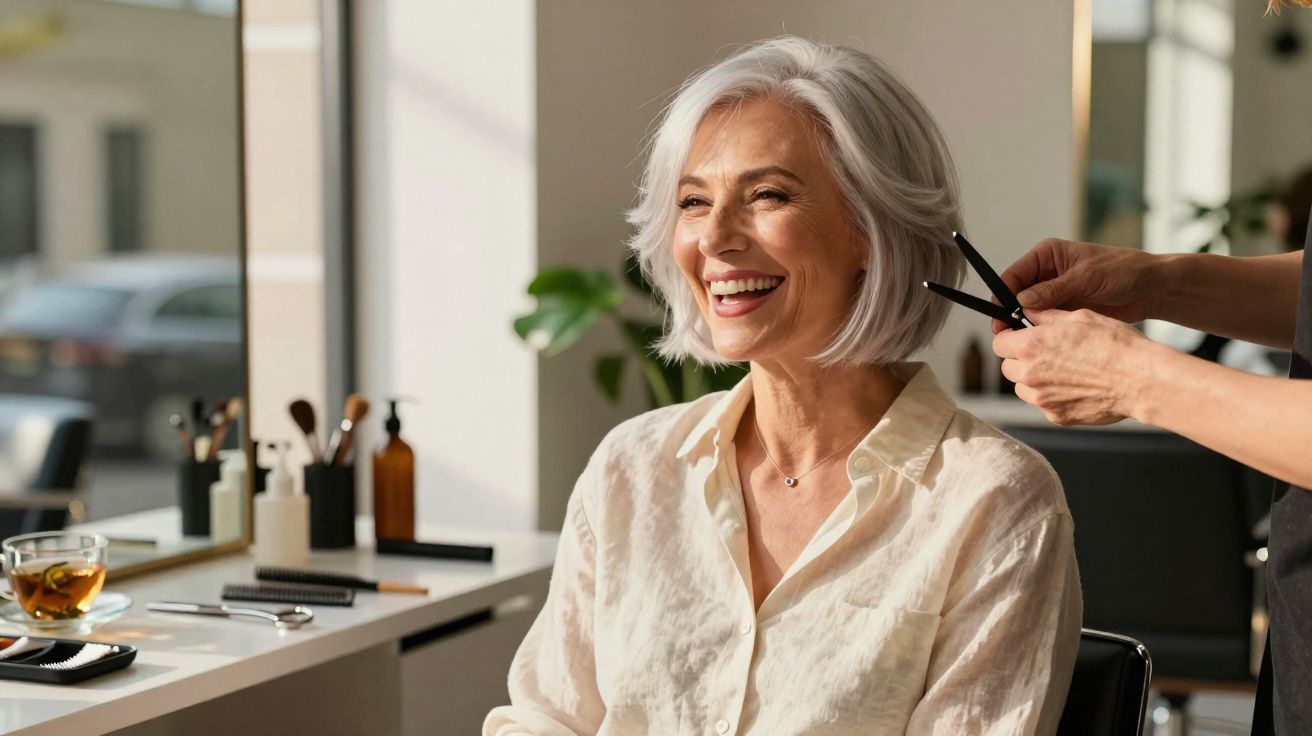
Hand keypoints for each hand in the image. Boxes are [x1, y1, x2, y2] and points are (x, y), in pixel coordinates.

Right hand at [990, 238, 1159, 334]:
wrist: (1151, 288)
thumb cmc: (1123, 271)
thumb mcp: (1086, 277)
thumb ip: (1052, 289)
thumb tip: (1021, 301)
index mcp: (1047, 255)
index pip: (1014, 274)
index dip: (1003, 295)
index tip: (999, 316)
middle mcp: (1046, 273)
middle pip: (1015, 294)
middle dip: (1009, 313)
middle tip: (1006, 335)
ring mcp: (1055, 292)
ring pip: (1027, 310)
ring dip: (1024, 324)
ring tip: (1022, 342)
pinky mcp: (1064, 309)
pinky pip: (1043, 321)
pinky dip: (1039, 331)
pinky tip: (1038, 342)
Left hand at [992, 309, 1154, 425]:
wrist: (1139, 380)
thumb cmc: (1115, 346)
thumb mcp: (1080, 317)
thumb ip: (1047, 316)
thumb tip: (1029, 311)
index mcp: (1031, 346)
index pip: (999, 343)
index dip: (1010, 338)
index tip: (1020, 337)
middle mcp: (1030, 374)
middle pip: (1008, 367)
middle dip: (1020, 360)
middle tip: (1044, 353)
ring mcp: (1042, 399)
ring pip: (1022, 389)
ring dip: (1033, 380)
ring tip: (1062, 371)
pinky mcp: (1056, 417)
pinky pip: (1043, 405)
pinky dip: (1052, 396)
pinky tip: (1074, 386)